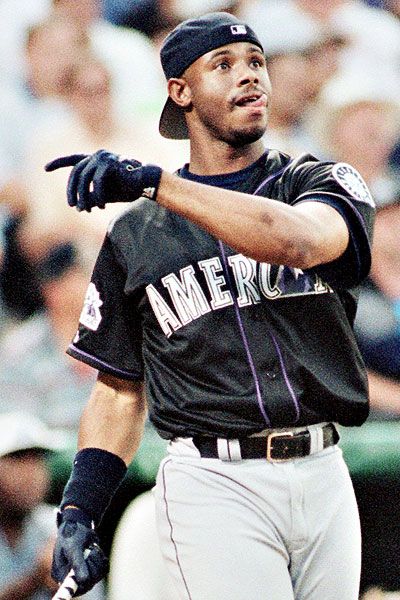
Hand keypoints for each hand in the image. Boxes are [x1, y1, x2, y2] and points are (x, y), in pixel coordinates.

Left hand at [45, 149, 161, 211]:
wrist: (146, 183)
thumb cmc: (128, 188)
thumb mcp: (106, 195)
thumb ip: (92, 198)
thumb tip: (80, 207)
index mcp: (95, 160)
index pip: (73, 160)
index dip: (58, 163)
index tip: (45, 169)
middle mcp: (97, 155)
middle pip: (76, 173)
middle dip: (72, 191)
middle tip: (73, 206)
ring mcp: (104, 157)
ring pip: (84, 178)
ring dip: (83, 196)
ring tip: (86, 209)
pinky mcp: (111, 163)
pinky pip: (98, 181)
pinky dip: (99, 196)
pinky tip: (103, 206)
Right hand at [51, 508, 107, 595]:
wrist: (80, 522)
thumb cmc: (72, 532)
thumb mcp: (73, 547)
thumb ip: (77, 563)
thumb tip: (83, 581)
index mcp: (60, 573)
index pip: (72, 588)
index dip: (82, 584)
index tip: (89, 576)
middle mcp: (69, 576)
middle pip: (87, 583)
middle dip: (93, 566)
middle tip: (91, 551)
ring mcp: (80, 572)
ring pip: (96, 576)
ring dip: (98, 561)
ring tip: (92, 548)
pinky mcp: (90, 568)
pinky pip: (102, 571)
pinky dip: (102, 560)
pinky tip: (96, 551)